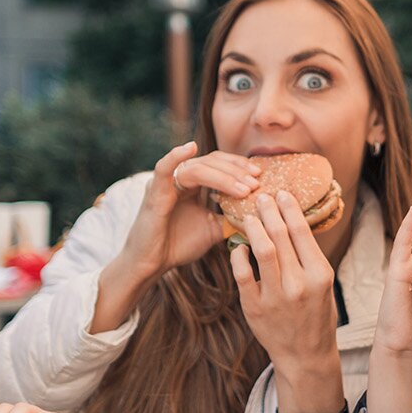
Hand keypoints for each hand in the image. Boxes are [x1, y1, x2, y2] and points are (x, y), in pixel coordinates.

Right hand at [116, 142, 261, 282]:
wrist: (152, 264)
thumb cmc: (178, 246)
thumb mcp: (212, 229)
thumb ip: (229, 216)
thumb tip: (258, 213)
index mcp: (192, 184)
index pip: (218, 164)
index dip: (239, 167)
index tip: (259, 177)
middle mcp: (179, 178)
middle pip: (212, 162)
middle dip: (236, 171)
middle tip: (257, 181)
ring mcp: (166, 182)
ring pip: (198, 168)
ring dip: (224, 176)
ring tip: (245, 188)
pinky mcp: (154, 191)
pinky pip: (164, 168)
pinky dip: (175, 155)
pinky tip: (191, 147)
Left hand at [229, 189, 339, 382]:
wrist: (305, 356)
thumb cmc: (316, 316)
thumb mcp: (323, 285)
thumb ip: (308, 257)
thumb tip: (290, 221)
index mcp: (320, 275)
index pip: (302, 232)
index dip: (289, 208)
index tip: (281, 193)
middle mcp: (299, 284)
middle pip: (281, 236)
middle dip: (269, 211)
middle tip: (261, 196)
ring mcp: (275, 297)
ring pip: (262, 250)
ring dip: (255, 227)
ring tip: (250, 215)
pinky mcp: (254, 307)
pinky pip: (242, 274)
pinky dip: (239, 255)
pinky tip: (239, 246)